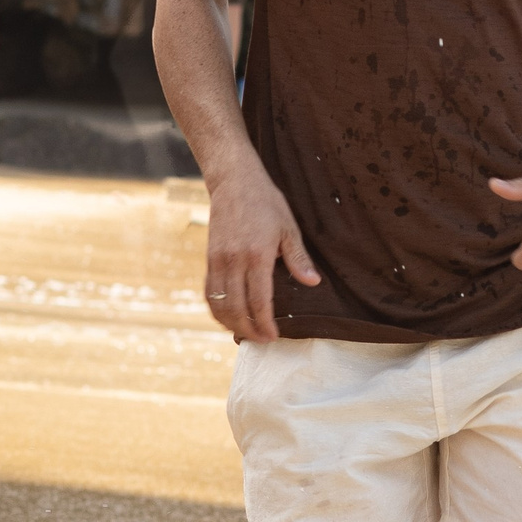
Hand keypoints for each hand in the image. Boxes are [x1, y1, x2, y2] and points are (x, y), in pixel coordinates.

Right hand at [201, 157, 319, 339]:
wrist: (233, 181)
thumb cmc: (265, 202)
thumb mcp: (288, 227)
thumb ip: (298, 258)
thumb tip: (312, 282)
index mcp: (257, 255)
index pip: (258, 301)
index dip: (265, 323)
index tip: (273, 336)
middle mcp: (234, 261)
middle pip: (236, 309)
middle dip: (248, 330)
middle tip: (262, 340)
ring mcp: (218, 260)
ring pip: (219, 304)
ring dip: (231, 324)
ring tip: (245, 333)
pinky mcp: (209, 258)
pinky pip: (209, 292)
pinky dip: (217, 309)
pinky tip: (228, 316)